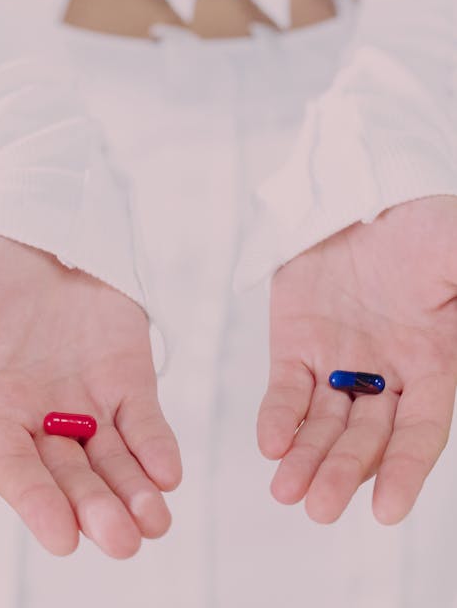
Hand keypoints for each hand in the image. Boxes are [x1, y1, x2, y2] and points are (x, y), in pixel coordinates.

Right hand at [0, 230, 181, 557]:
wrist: (40, 242)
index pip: (18, 470)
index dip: (38, 505)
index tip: (63, 539)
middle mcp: (45, 417)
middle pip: (73, 476)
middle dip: (97, 509)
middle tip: (123, 542)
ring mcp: (89, 401)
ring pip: (114, 460)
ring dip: (134, 493)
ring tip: (154, 523)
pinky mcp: (127, 379)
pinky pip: (144, 421)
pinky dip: (156, 449)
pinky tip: (167, 475)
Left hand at [258, 195, 456, 523]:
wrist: (356, 196)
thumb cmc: (418, 226)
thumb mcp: (455, 251)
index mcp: (432, 363)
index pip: (421, 431)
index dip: (407, 470)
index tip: (387, 511)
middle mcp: (385, 374)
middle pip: (367, 437)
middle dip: (344, 472)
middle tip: (319, 509)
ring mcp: (338, 362)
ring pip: (324, 424)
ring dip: (307, 459)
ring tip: (286, 492)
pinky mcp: (296, 345)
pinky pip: (286, 390)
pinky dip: (279, 418)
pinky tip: (271, 444)